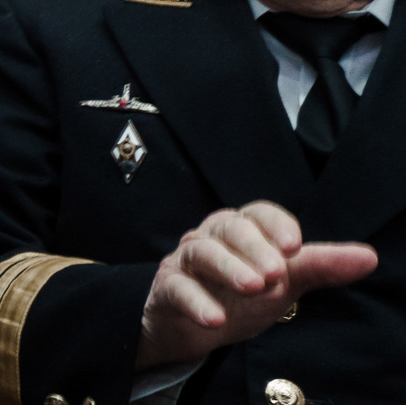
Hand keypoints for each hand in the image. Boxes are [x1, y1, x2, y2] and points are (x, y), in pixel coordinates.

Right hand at [136, 201, 376, 367]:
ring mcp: (186, 260)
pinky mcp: (168, 288)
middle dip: (254, 248)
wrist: (192, 323)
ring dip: (228, 268)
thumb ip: (321, 266)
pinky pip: (178, 289)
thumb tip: (369, 256)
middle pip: (231, 228)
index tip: (295, 245)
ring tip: (253, 287)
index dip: (276, 225)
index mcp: (242, 229)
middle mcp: (211, 236)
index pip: (258, 213)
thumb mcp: (285, 282)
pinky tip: (215, 319)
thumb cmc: (241, 294)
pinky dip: (196, 303)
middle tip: (277, 273)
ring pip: (203, 253)